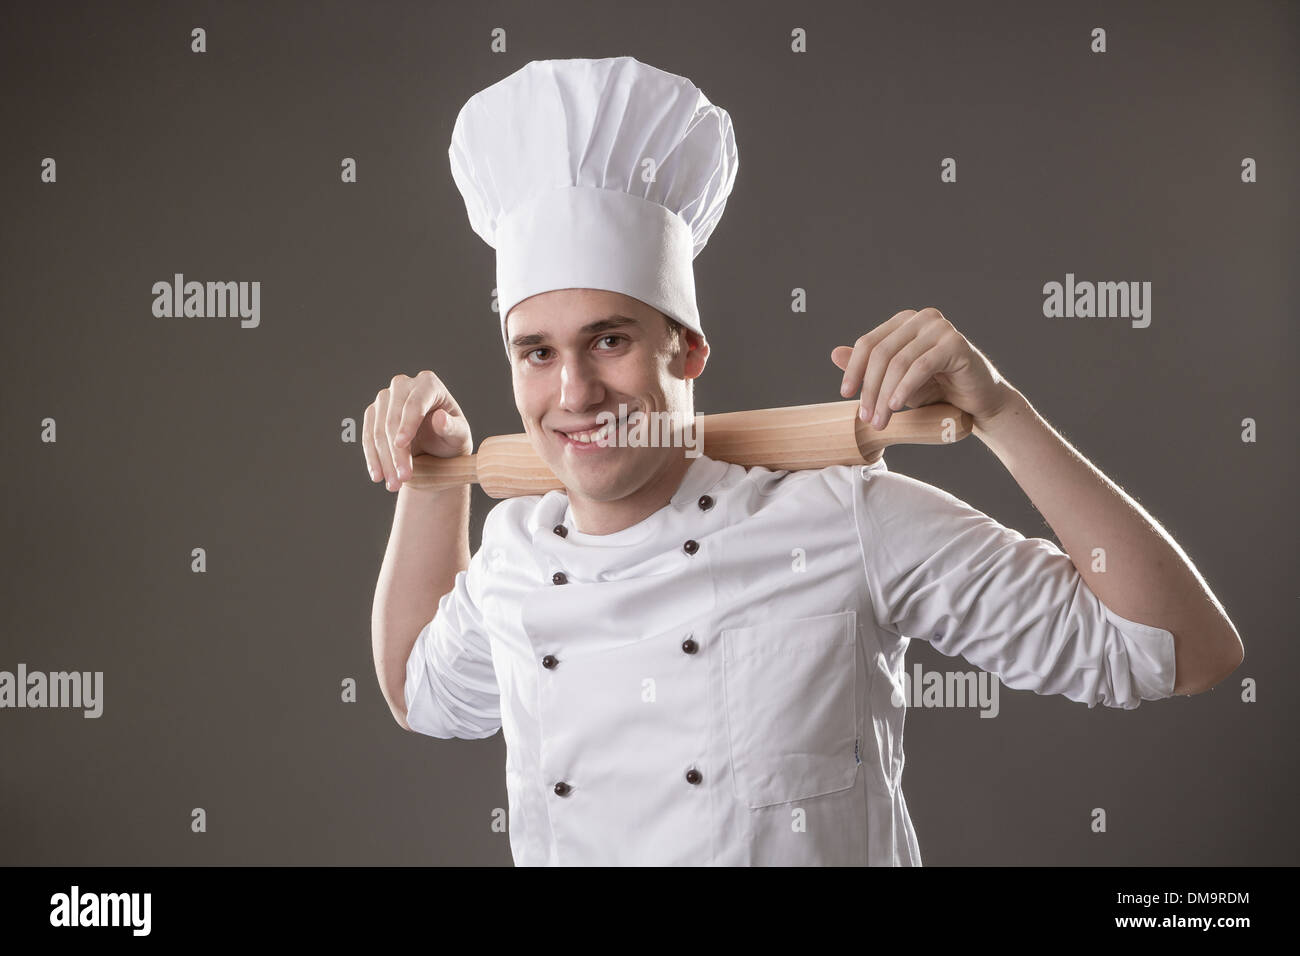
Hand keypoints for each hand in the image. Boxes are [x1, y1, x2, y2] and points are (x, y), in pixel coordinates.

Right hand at [362, 371, 473, 491]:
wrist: (436, 448)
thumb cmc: (452, 438)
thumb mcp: (459, 436)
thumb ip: (452, 428)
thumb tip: (440, 418)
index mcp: (429, 384)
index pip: (415, 402)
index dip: (407, 424)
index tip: (401, 445)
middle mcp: (404, 385)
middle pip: (393, 417)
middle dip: (396, 451)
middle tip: (403, 478)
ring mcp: (386, 398)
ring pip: (378, 429)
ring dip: (383, 459)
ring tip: (393, 484)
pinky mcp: (373, 413)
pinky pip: (368, 436)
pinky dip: (372, 458)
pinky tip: (378, 475)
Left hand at [831, 308, 1013, 430]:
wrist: (976, 403)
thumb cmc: (936, 389)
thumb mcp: (895, 380)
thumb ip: (869, 367)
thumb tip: (834, 354)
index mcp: (904, 322)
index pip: (869, 342)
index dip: (854, 369)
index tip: (845, 394)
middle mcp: (921, 319)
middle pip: (881, 353)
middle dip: (869, 388)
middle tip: (866, 417)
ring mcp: (940, 328)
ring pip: (899, 362)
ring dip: (885, 395)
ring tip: (880, 420)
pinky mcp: (955, 344)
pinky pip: (920, 367)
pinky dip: (904, 388)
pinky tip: (896, 406)